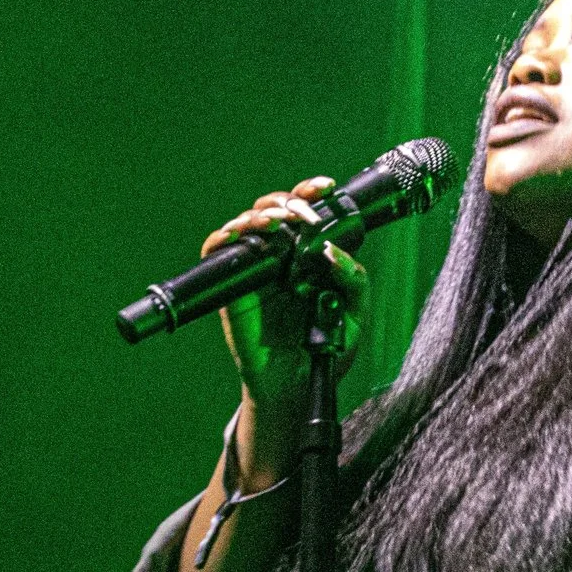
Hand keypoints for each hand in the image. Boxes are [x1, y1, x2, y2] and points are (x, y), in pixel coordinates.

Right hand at [202, 178, 370, 424]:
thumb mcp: (354, 313)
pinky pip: (217, 253)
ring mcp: (254, 270)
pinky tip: (241, 234)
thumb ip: (353, 280)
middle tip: (304, 214)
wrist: (298, 384)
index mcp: (309, 255)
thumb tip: (331, 251)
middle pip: (274, 208)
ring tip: (278, 222)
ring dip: (260, 214)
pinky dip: (224, 237)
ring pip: (246, 222)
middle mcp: (280, 256)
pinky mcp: (230, 288)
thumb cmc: (324, 348)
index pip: (306, 212)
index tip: (327, 188)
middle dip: (289, 200)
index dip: (311, 192)